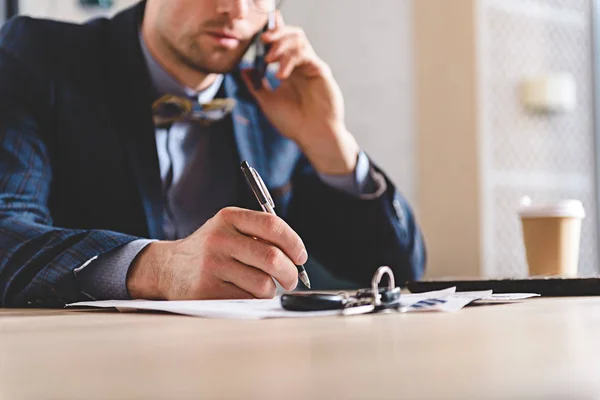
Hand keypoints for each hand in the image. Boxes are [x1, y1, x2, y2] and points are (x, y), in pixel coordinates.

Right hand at [126, 207, 307, 299]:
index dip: (294, 243)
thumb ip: (260, 235)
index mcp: (229, 217)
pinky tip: (244, 293)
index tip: (300, 256)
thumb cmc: (210, 250)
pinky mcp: (207, 291)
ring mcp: (212, 266)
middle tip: (291, 279)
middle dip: (290, 273)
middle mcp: (220, 239)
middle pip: (272, 258)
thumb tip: (297, 256)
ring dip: (271, 290)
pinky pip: (247, 300)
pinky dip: (253, 300)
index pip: (273, 226)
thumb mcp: (229, 229)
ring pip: (263, 284)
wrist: (167, 268)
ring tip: (263, 287)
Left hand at [241, 12, 359, 175]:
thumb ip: (255, 84)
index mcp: (289, 69)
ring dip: (282, 45)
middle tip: (264, 40)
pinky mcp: (320, 71)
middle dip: (277, 33)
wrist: (312, 136)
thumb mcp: (267, 102)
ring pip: (299, 40)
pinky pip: (306, 54)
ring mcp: (311, 66)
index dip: (273, 32)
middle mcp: (301, 65)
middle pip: (292, 35)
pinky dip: (290, 60)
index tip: (260, 33)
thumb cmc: (293, 123)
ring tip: (270, 59)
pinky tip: (281, 74)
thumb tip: (243, 69)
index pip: (282, 43)